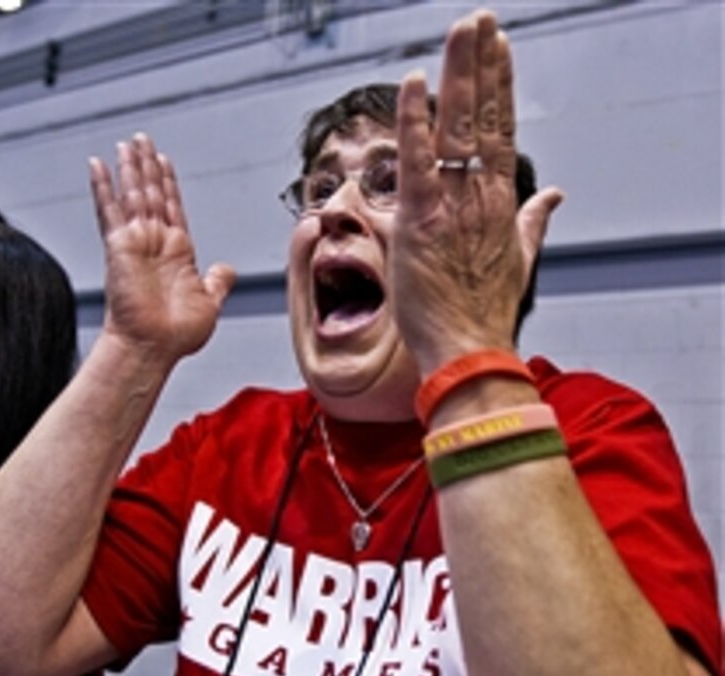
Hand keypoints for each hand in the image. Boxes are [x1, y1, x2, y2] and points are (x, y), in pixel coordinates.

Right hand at [90, 133, 234, 366]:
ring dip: (131, 167)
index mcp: (177, 252)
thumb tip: (226, 270)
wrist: (153, 348)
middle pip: (151, 193)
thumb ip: (218, 282)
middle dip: (147, 165)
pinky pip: (109, 210)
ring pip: (133, 194)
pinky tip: (97, 166)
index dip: (168, 182)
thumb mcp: (210, 302)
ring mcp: (136, 242)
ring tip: (128, 143)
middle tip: (141, 140)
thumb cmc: (176, 336)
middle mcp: (155, 243)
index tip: (163, 160)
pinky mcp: (119, 246)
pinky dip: (102, 187)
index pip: (172, 206)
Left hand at [390, 10, 562, 375]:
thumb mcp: (519, 259)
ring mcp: (452, 205)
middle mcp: (480, 195)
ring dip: (458, 76)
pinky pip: (417, 162)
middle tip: (478, 20)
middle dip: (480, 65)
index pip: (500, 130)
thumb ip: (535, 221)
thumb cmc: (485, 311)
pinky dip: (415, 122)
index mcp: (499, 201)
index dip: (499, 86)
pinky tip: (413, 84)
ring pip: (457, 128)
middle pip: (483, 117)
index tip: (498, 48)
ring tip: (462, 31)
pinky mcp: (420, 220)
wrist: (469, 352)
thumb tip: (555, 195)